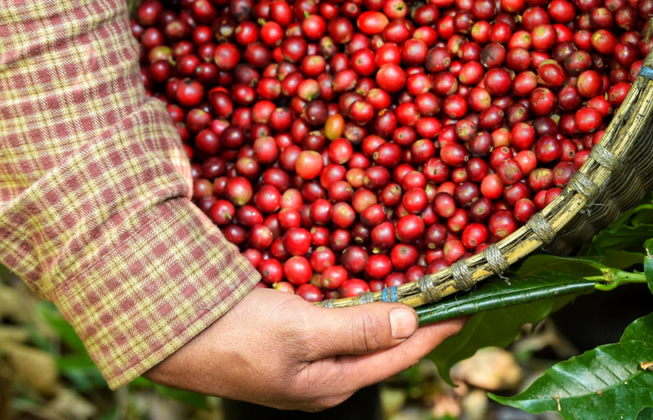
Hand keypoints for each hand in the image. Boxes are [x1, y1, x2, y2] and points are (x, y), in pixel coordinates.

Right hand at [145, 288, 463, 409]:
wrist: (163, 332)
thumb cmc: (233, 335)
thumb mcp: (301, 330)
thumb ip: (359, 329)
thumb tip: (411, 322)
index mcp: (331, 385)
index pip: (400, 355)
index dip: (436, 329)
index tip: (468, 305)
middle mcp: (323, 380)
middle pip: (384, 348)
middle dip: (418, 321)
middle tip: (449, 292)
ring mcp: (303, 364)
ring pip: (360, 335)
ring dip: (389, 312)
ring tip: (420, 287)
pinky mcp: (286, 343)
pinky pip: (335, 324)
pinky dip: (357, 306)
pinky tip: (366, 289)